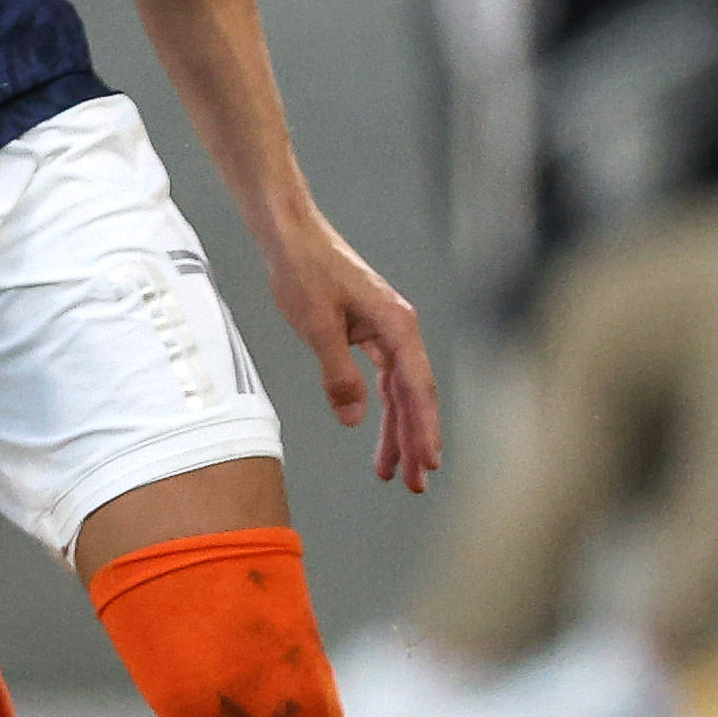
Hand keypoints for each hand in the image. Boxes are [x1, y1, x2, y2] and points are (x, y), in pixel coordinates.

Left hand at [256, 204, 441, 493]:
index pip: (416, 389)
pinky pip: (384, 378)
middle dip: (414, 440)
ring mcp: (386, 330)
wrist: (291, 233)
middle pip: (414, 395)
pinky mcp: (369, 330)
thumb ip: (339, 374)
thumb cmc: (305, 270)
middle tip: (415, 483)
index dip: (422, 429)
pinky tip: (375, 428)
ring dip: (398, 429)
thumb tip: (354, 419)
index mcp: (397, 326)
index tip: (426, 463)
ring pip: (400, 390)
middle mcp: (400, 329)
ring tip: (392, 469)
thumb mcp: (316, 326)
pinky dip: (382, 406)